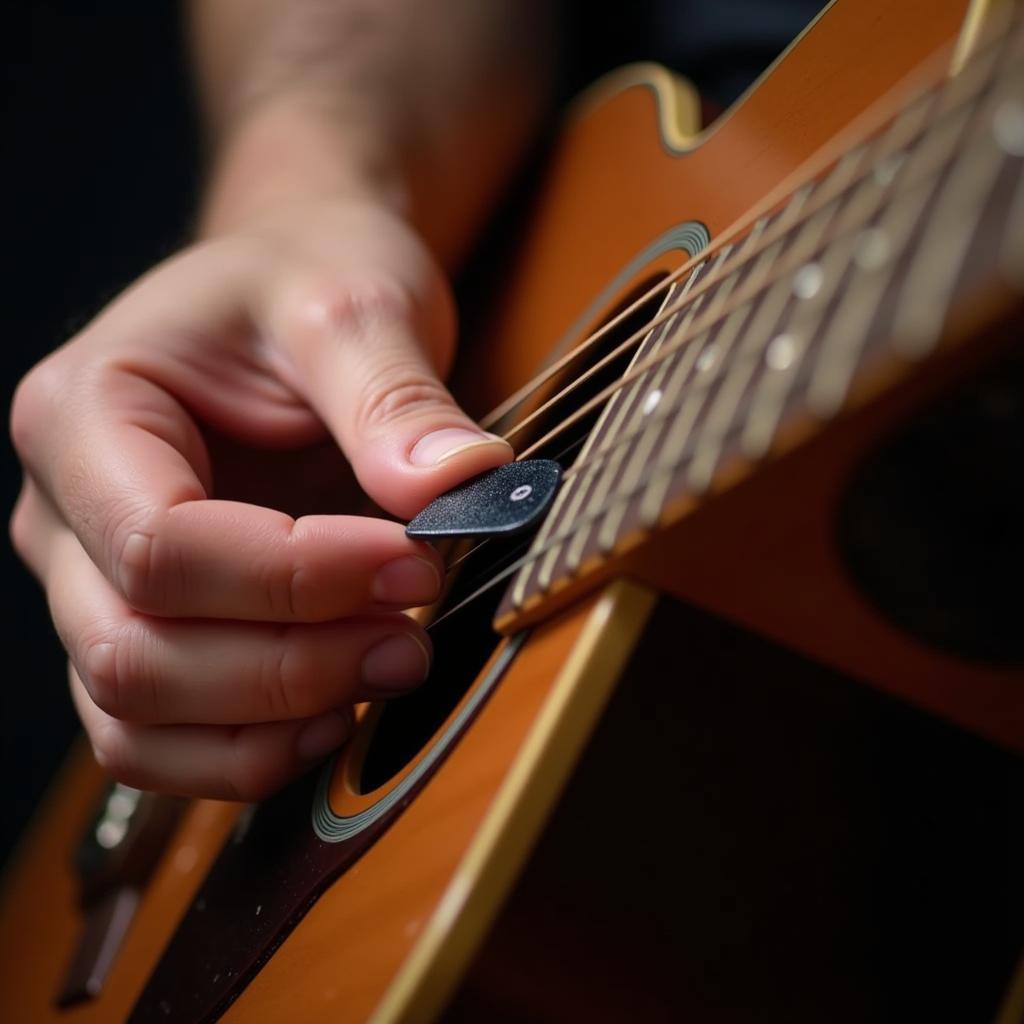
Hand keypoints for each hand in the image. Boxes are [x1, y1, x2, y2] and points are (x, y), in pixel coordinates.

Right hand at [9, 199, 511, 800]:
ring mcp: (91, 582)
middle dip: (294, 663)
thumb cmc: (302, 280)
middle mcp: (64, 512)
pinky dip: (244, 752)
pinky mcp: (144, 627)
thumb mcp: (352, 303)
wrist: (284, 298)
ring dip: (271, 722)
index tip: (414, 562)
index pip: (163, 545)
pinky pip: (157, 737)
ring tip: (388, 668)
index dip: (297, 579)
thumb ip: (395, 397)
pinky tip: (335, 715)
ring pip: (135, 716)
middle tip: (413, 633)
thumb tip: (466, 487)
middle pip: (139, 651)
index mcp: (83, 413)